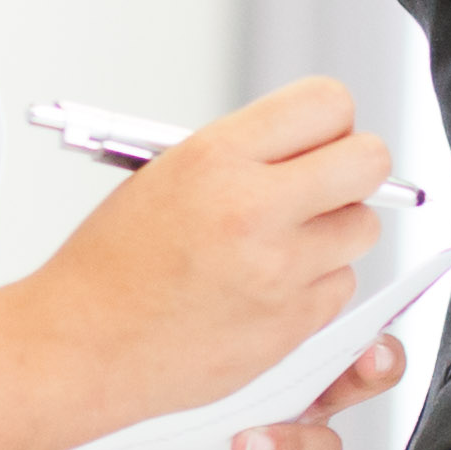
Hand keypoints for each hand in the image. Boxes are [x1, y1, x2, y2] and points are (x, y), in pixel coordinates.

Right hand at [18, 77, 392, 423]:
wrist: (79, 346)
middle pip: (370, 161)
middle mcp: (253, 210)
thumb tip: (318, 144)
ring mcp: (278, 272)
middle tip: (325, 183)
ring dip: (334, 231)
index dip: (330, 121)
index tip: (320, 138)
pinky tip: (267, 288)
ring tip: (280, 243)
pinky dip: (315, 284)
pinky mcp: (291, 325)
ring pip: (363, 227)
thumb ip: (247, 153)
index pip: (329, 103)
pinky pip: (341, 285)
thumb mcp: (166, 173)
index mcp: (216, 158)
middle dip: (354, 167)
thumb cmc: (114, 262)